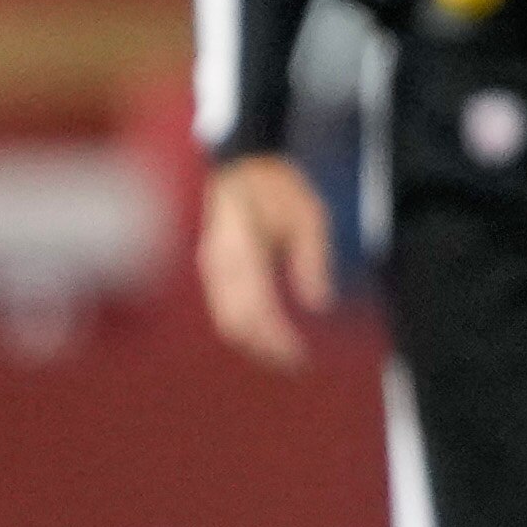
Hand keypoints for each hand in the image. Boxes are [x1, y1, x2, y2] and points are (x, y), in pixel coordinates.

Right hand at [198, 153, 332, 370]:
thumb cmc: (274, 185)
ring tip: (282, 354)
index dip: (276, 341)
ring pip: (224, 318)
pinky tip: (264, 332)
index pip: (257, 310)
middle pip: (235, 323)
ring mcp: (208, 266)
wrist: (238, 162)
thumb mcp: (309, 215)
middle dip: (263, 350)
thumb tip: (318, 304)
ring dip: (252, 342)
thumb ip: (312, 261)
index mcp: (242, 250)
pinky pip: (221, 305)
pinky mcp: (209, 267)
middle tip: (294, 365)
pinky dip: (242, 325)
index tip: (299, 358)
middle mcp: (218, 264)